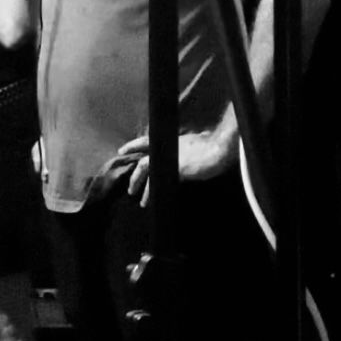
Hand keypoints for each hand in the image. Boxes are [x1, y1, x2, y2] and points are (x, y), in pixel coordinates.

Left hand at [115, 129, 231, 206]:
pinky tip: (151, 200)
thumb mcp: (193, 145)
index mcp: (169, 140)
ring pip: (146, 172)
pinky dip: (152, 192)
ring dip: (142, 186)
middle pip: (142, 162)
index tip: (121, 150)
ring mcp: (167, 158)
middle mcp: (164, 147)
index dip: (132, 145)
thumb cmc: (211, 147)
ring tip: (140, 200)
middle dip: (135, 176)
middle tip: (130, 188)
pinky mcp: (172, 169)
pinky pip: (156, 182)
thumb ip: (184, 150)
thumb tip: (183, 157)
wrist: (219, 149)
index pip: (144, 141)